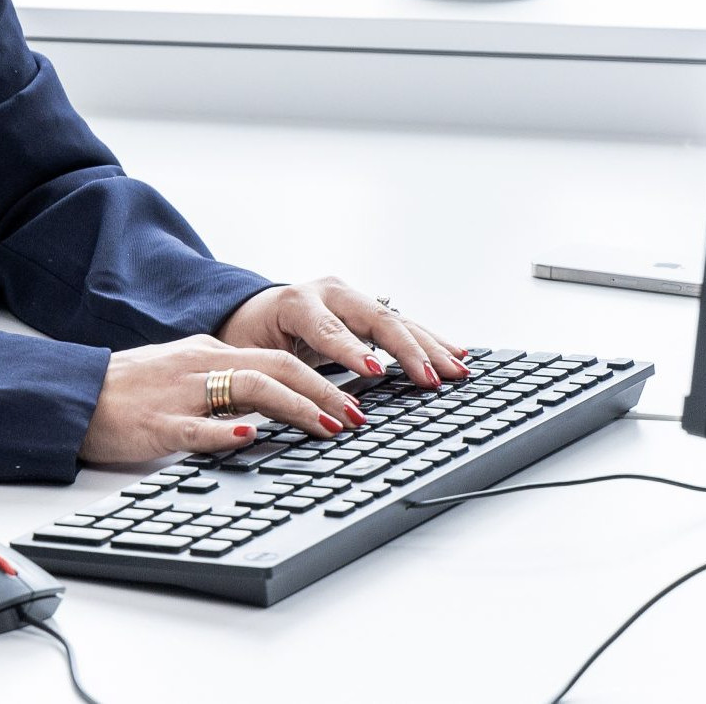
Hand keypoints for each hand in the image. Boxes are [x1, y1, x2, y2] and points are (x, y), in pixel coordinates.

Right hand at [77, 334, 366, 464]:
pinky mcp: (160, 422)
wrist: (81, 394)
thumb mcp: (186, 373)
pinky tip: (251, 438)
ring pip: (249, 388)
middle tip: (356, 416)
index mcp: (211, 352)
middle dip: (323, 391)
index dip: (320, 378)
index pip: (278, 358)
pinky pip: (199, 425)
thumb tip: (269, 405)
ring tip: (326, 428)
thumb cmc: (133, 389)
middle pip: (276, 367)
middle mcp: (203, 364)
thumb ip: (224, 382)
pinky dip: (228, 431)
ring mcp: (183, 392)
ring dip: (296, 407)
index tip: (352, 401)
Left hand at [216, 276, 467, 389]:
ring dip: (428, 346)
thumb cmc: (248, 340)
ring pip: (394, 319)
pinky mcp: (363, 308)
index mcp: (295, 304)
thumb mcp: (254, 359)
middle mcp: (327, 293)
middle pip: (373, 319)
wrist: (248, 310)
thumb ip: (284, 379)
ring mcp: (348, 297)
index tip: (375, 371)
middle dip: (406, 349)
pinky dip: (428, 339)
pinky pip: (400, 323)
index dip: (351, 350)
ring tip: (457, 368)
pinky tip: (455, 351)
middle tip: (431, 377)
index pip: (327, 328)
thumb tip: (312, 413)